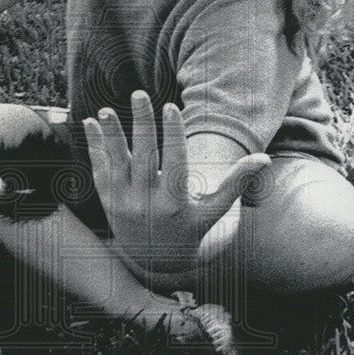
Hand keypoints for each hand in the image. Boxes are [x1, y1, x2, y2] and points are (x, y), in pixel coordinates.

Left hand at [84, 91, 269, 273]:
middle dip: (141, 125)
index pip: (174, 164)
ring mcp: (123, 203)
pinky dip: (94, 147)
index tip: (171, 107)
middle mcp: (147, 203)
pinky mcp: (107, 201)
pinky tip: (90, 122)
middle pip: (143, 158)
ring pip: (116, 163)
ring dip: (110, 135)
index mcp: (175, 204)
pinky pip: (99, 170)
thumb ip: (235, 183)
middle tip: (139, 94)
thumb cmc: (190, 229)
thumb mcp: (213, 211)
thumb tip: (263, 158)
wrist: (155, 260)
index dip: (173, 135)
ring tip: (105, 110)